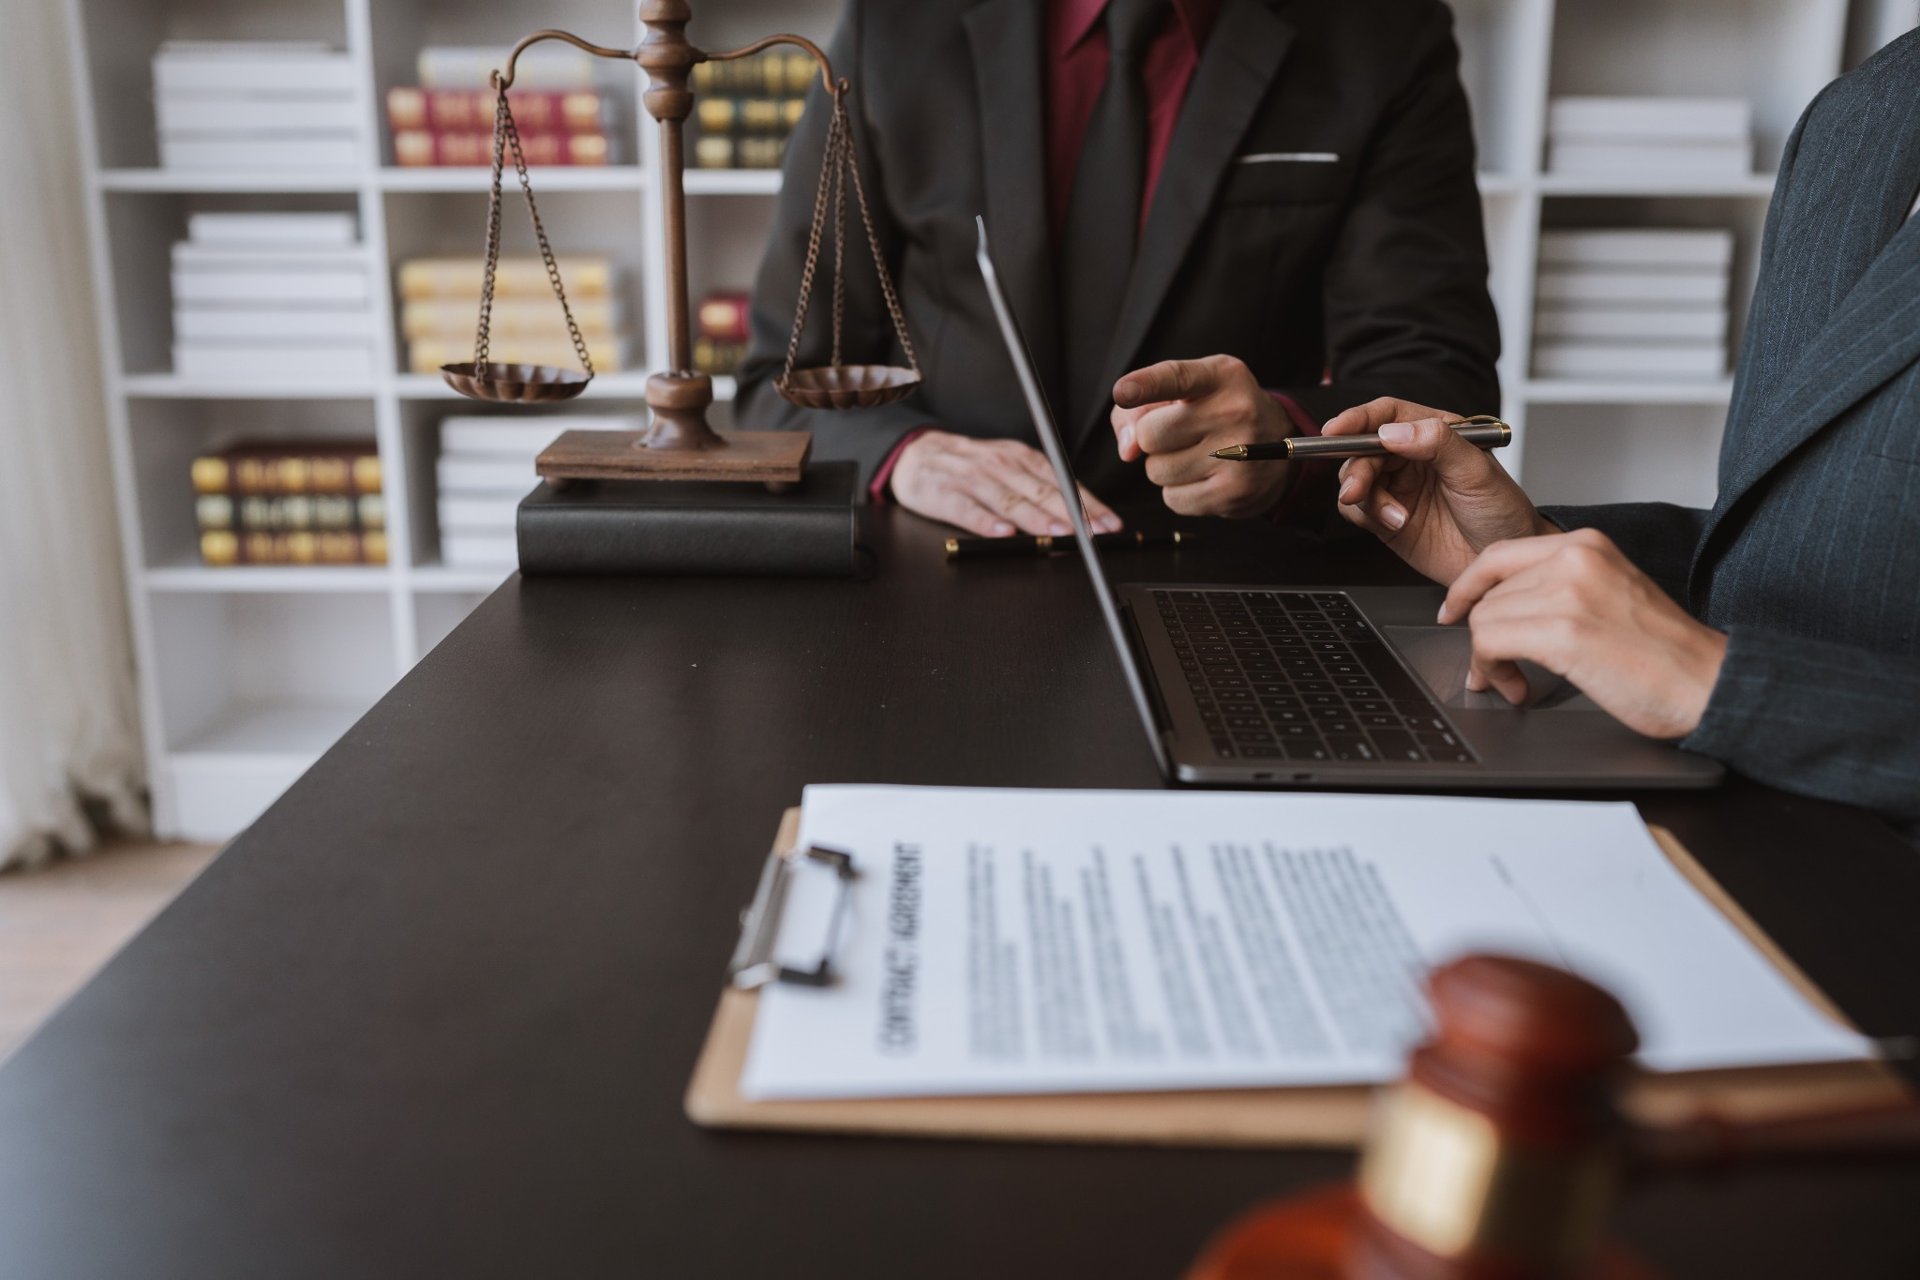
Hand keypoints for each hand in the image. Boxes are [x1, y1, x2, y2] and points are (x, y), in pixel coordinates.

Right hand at [890, 429, 1121, 536]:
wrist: (916, 454)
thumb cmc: (970, 467)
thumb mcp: (1009, 467)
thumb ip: (1040, 488)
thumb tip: (1080, 516)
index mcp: (1021, 458)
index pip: (1062, 482)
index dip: (1088, 504)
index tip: (1110, 524)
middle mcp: (1001, 465)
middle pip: (1042, 491)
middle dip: (1072, 513)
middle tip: (1094, 533)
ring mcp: (972, 479)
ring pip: (1010, 500)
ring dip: (1037, 519)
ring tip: (1058, 533)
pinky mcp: (944, 494)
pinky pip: (968, 509)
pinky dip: (986, 522)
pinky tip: (1003, 533)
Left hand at [1110, 355, 1294, 517]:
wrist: (1278, 446)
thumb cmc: (1219, 413)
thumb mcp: (1191, 391)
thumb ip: (1144, 406)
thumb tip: (1128, 450)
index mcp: (1221, 377)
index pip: (1175, 378)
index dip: (1144, 386)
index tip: (1123, 392)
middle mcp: (1234, 411)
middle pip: (1150, 435)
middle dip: (1152, 439)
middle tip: (1180, 435)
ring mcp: (1238, 455)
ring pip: (1157, 471)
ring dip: (1165, 467)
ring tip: (1195, 455)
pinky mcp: (1234, 493)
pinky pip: (1173, 499)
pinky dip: (1179, 492)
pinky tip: (1204, 477)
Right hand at [1326, 397, 1551, 585]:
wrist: (1500, 564)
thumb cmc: (1502, 512)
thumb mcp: (1477, 472)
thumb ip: (1438, 443)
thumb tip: (1393, 432)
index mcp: (1434, 434)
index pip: (1388, 415)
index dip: (1358, 419)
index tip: (1335, 431)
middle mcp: (1411, 458)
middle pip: (1362, 449)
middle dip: (1355, 468)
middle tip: (1356, 489)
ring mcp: (1397, 488)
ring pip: (1355, 479)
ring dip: (1363, 496)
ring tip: (1392, 516)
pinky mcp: (1386, 519)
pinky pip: (1356, 511)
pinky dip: (1366, 517)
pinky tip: (1395, 524)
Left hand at [1439, 529, 1728, 738]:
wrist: (1708, 683)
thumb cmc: (1665, 653)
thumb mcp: (1609, 594)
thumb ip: (1558, 589)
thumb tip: (1499, 610)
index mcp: (1587, 545)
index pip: (1499, 555)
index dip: (1467, 587)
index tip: (1453, 610)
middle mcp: (1575, 559)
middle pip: (1489, 593)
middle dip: (1481, 637)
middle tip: (1492, 669)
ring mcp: (1568, 592)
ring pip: (1484, 619)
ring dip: (1489, 660)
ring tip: (1513, 682)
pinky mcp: (1563, 631)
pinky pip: (1490, 643)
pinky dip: (1493, 671)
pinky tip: (1516, 687)